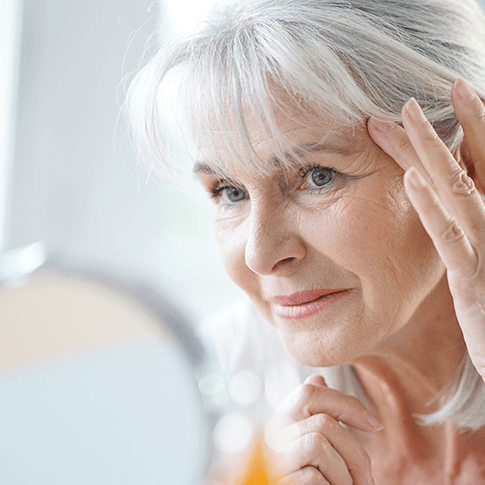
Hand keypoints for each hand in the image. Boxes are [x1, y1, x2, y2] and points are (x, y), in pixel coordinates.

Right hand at [265, 374, 379, 484]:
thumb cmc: (298, 474)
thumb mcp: (303, 441)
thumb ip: (310, 413)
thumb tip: (318, 378)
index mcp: (281, 419)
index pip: (309, 392)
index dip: (345, 402)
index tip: (374, 425)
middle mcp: (272, 432)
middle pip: (325, 422)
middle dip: (356, 452)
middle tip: (367, 480)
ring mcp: (273, 455)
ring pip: (322, 443)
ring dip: (345, 473)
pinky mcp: (280, 478)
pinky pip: (315, 475)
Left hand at [368, 79, 484, 379]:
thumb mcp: (484, 256)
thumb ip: (469, 223)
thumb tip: (445, 189)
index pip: (482, 164)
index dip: (470, 127)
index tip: (450, 95)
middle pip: (473, 164)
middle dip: (452, 123)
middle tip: (418, 93)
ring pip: (458, 188)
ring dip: (427, 151)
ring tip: (401, 116)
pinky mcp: (474, 279)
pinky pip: (449, 237)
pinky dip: (430, 207)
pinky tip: (409, 180)